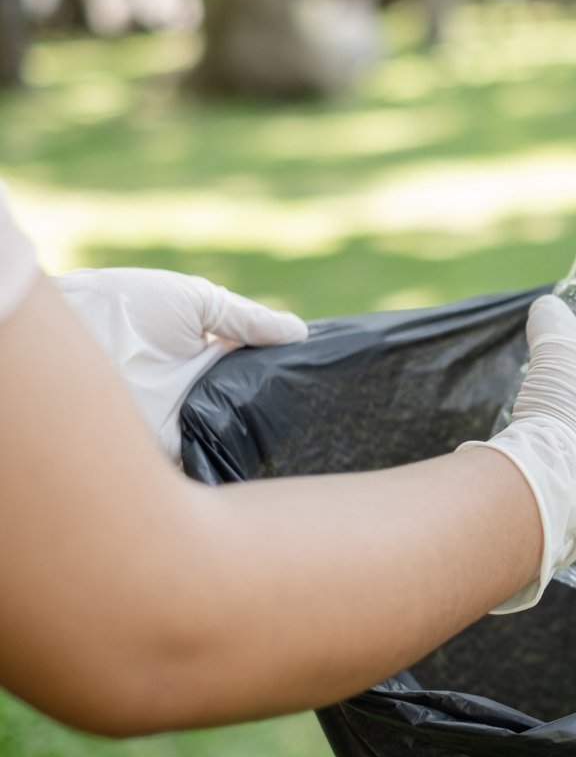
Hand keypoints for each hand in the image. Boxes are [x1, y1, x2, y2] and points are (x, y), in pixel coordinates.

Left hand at [54, 268, 307, 460]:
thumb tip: (299, 332)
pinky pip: (211, 455)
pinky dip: (234, 455)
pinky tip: (268, 450)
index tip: (316, 373)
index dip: (282, 368)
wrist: (77, 335)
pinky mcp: (171, 445)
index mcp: (205, 352)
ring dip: (263, 430)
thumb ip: (248, 318)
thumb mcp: (198, 301)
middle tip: (318, 407)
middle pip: (250, 401)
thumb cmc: (129, 306)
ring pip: (237, 430)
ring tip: (304, 428)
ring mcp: (186, 417)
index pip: (253, 365)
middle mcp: (199, 387)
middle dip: (281, 405)